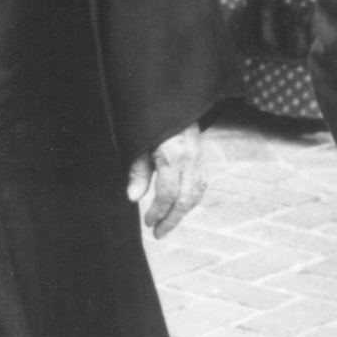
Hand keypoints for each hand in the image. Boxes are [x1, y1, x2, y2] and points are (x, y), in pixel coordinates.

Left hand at [127, 123, 206, 238]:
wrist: (174, 102)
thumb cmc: (150, 122)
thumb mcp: (139, 143)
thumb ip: (138, 171)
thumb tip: (133, 199)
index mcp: (173, 155)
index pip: (168, 193)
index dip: (158, 211)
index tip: (147, 222)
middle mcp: (191, 159)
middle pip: (185, 199)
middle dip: (171, 220)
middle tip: (158, 233)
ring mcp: (199, 159)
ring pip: (196, 194)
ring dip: (182, 213)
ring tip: (166, 225)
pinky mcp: (202, 158)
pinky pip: (201, 185)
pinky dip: (191, 200)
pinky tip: (180, 208)